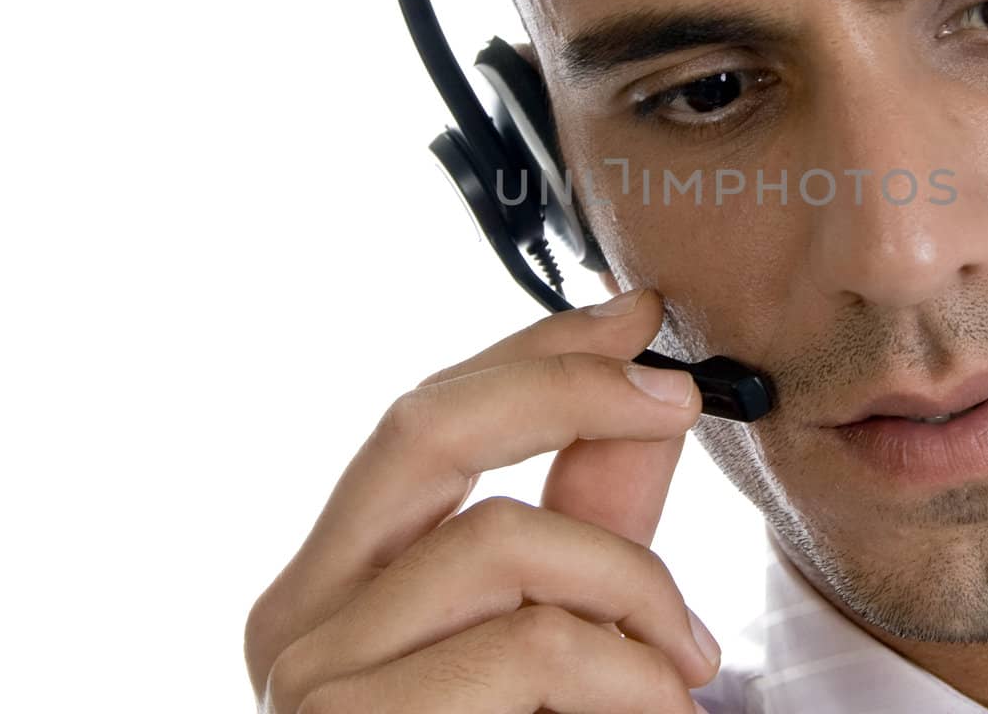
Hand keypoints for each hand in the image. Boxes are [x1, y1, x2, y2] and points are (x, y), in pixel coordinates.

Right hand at [244, 288, 717, 712]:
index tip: (638, 313)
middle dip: (566, 385)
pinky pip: (523, 647)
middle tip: (681, 396)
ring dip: (634, 589)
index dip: (534, 350)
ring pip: (498, 541)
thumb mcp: (568, 628)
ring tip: (689, 664)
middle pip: (421, 424)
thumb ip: (595, 518)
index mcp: (338, 581)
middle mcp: (298, 618)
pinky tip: (659, 712)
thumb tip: (646, 385)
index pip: (423, 417)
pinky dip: (625, 670)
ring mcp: (312, 683)